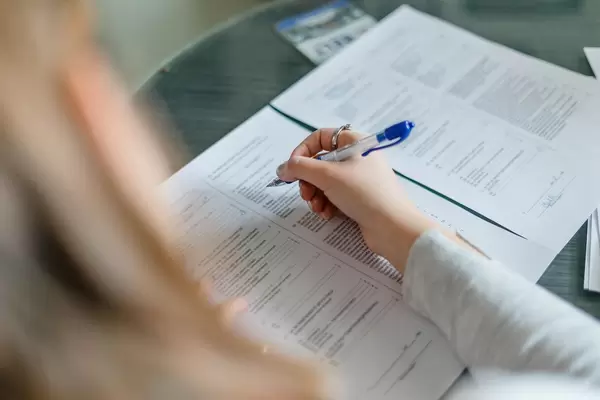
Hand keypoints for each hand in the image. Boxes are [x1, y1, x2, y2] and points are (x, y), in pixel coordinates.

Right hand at [276, 128, 440, 271]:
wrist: (393, 227)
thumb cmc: (364, 193)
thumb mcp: (327, 175)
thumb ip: (300, 168)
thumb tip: (282, 168)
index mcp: (355, 142)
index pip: (321, 137)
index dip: (303, 152)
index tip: (292, 169)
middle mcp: (358, 157)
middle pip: (320, 162)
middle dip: (308, 180)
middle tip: (305, 194)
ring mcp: (360, 179)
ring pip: (326, 182)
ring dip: (316, 195)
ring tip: (318, 207)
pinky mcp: (361, 198)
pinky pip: (336, 196)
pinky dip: (327, 204)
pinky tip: (328, 214)